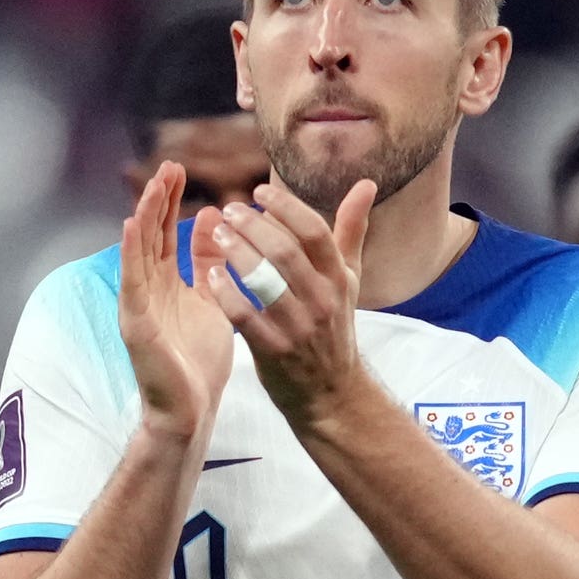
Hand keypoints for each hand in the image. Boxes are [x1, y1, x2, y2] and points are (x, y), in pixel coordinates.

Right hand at [114, 163, 236, 445]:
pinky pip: (131, 282)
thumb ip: (211, 267)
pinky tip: (129, 226)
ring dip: (144, 216)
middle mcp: (150, 291)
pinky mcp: (136, 323)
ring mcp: (139, 305)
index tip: (180, 170)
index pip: (168, 234)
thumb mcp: (213, 304)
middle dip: (158, 199)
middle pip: (151, 236)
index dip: (172, 202)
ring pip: (139, 252)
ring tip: (152, 185)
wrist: (191, 411)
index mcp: (169, 286)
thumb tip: (216, 224)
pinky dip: (130, 253)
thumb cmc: (200, 363)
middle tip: (169, 165)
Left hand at [203, 180, 376, 432]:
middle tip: (229, 211)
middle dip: (252, 225)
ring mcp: (298, 327)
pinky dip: (226, 292)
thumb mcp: (349, 280)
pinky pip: (245, 315)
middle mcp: (322, 301)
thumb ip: (351, 230)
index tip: (259, 192)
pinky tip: (212, 274)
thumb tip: (366, 184)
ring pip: (263, 280)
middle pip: (284, 251)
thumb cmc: (335, 328)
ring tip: (217, 233)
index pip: (314, 231)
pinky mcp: (274, 351)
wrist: (332, 394)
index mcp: (338, 279)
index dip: (285, 207)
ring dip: (235, 252)